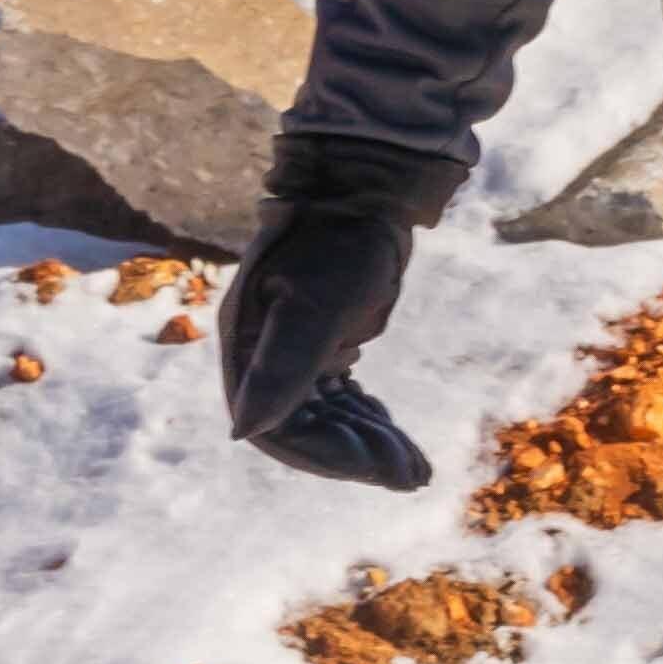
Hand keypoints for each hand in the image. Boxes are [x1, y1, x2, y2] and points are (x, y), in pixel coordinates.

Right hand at [215, 117, 458, 481]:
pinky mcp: (321, 342)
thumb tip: (244, 432)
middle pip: (306, 429)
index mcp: (248, 349)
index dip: (327, 457)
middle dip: (359, 456)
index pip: (279, 429)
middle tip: (415, 474)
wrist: (365, 189)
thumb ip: (282, 366)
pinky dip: (369, 420)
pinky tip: (399, 438)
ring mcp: (291, 349)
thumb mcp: (316, 305)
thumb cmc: (339, 241)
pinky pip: (339, 398)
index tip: (378, 468)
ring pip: (328, 417)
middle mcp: (262, 355)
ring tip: (418, 468)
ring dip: (370, 445)